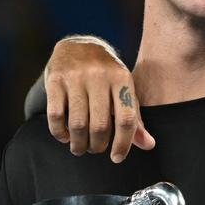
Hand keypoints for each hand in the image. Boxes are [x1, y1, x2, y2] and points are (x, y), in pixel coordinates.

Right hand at [45, 36, 154, 160]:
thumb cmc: (106, 75)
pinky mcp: (55, 80)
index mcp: (122, 79)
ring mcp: (76, 77)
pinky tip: (64, 136)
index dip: (123, 143)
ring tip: (79, 147)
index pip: (126, 119)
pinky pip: (55, 115)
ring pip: (77, 124)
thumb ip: (135, 119)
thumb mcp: (124, 90)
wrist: (78, 46)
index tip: (117, 158)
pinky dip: (59, 132)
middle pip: (100, 126)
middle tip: (94, 149)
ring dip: (78, 143)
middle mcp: (99, 76)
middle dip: (97, 145)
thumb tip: (148, 145)